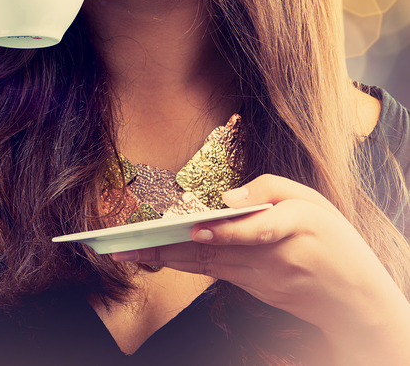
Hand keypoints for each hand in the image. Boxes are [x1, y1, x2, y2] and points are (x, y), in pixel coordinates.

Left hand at [111, 174, 409, 362]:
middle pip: (217, 252)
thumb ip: (270, 188)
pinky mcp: (254, 288)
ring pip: (209, 266)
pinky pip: (214, 273)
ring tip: (131, 252)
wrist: (354, 297)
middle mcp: (275, 258)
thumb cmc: (332, 238)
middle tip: (132, 246)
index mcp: (297, 227)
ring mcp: (263, 279)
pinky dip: (184, 265)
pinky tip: (156, 258)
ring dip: (167, 259)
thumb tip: (228, 197)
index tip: (197, 230)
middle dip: (171, 249)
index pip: (259, 231)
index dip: (228, 232)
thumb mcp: (312, 201)